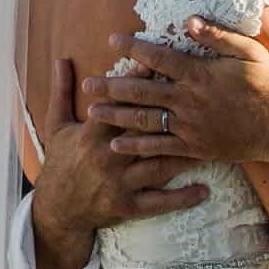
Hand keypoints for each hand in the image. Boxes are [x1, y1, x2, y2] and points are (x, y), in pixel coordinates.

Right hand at [34, 58, 208, 242]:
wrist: (57, 209)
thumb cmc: (60, 162)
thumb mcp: (56, 126)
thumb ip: (61, 92)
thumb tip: (61, 59)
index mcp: (91, 136)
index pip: (118, 105)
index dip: (136, 83)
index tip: (157, 64)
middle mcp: (108, 158)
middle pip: (145, 132)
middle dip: (170, 113)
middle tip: (198, 98)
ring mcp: (120, 184)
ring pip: (159, 166)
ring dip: (186, 155)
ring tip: (212, 143)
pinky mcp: (128, 206)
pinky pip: (159, 203)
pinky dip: (182, 198)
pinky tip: (204, 190)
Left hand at [88, 18, 268, 170]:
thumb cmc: (268, 85)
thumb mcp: (249, 52)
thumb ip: (218, 36)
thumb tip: (188, 19)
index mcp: (200, 74)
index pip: (158, 57)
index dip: (133, 47)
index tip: (112, 40)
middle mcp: (189, 101)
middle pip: (141, 91)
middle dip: (111, 86)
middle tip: (87, 84)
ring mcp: (190, 127)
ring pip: (144, 120)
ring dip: (115, 116)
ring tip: (92, 112)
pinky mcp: (195, 148)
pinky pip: (159, 148)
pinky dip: (136, 146)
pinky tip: (116, 145)